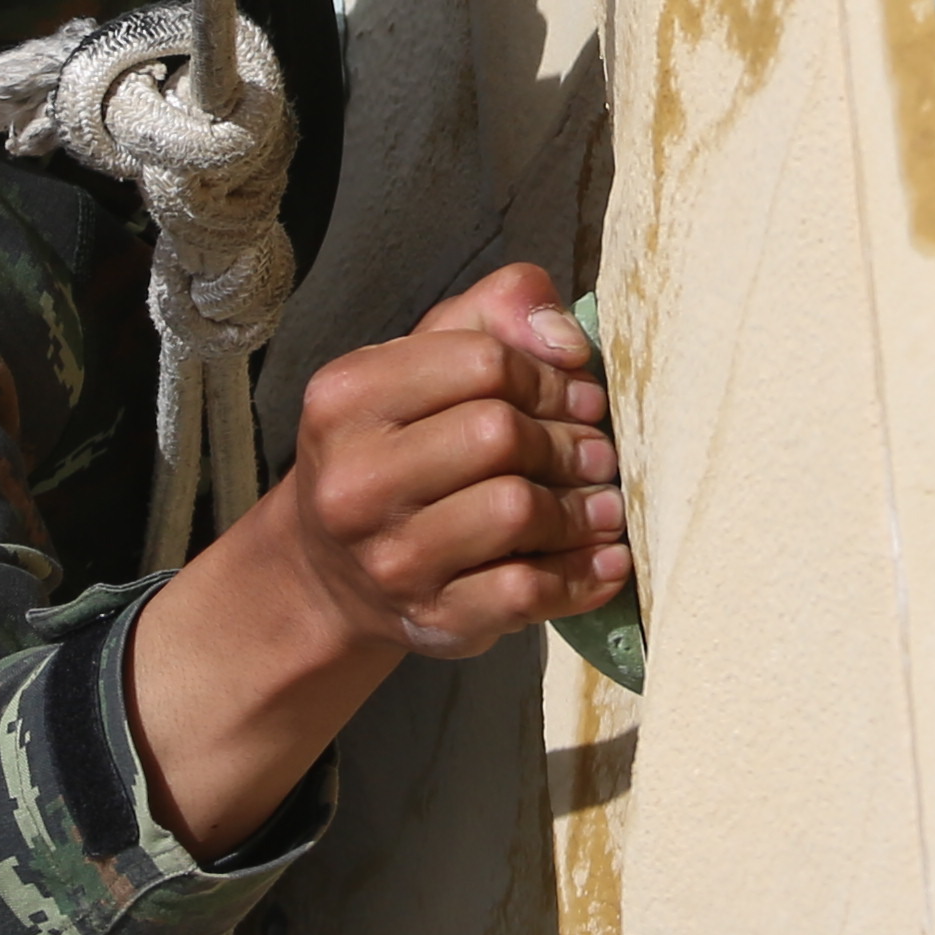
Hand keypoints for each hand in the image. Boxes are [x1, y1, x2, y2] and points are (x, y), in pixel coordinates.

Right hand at [124, 260, 623, 851]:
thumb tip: (567, 336)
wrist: (327, 573)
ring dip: (581, 507)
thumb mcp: (420, 363)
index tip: (579, 394)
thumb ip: (493, 316)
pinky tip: (606, 559)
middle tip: (602, 452)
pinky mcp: (431, 618)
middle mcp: (354, 481)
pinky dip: (582, 574)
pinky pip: (527, 591)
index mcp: (346, 399)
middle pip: (501, 434)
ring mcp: (389, 558)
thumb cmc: (394, 447)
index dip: (549, 376)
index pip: (483, 362)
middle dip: (569, 441)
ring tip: (605, 503)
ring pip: (517, 511)